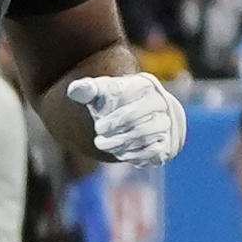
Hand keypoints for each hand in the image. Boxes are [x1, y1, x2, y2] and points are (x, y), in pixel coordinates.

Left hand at [67, 71, 186, 164]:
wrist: (135, 111)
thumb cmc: (114, 100)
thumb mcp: (99, 92)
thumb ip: (86, 89)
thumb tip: (75, 90)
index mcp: (145, 87)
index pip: (128, 107)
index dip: (110, 121)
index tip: (97, 127)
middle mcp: (160, 103)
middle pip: (135, 123)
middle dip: (112, 134)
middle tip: (98, 139)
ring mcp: (165, 123)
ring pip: (143, 137)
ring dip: (119, 145)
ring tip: (105, 145)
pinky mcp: (166, 142)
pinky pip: (152, 152)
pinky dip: (133, 155)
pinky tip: (120, 153)